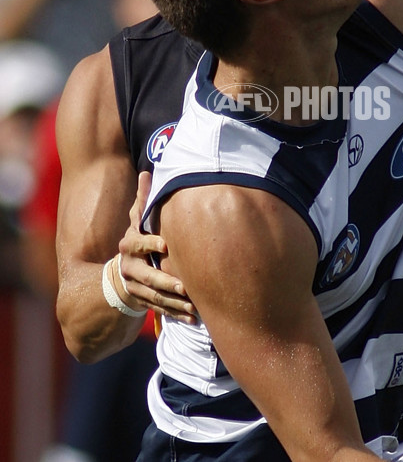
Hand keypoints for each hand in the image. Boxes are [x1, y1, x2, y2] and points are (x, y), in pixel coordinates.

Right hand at [118, 172, 196, 322]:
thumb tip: (146, 172)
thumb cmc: (137, 241)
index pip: (138, 244)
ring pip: (155, 297)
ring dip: (175, 303)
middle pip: (147, 277)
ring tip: (193, 304)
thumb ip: (143, 200)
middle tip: (184, 286)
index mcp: (129, 246)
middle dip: (166, 281)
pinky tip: (194, 317)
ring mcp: (136, 288)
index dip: (150, 244)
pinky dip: (177, 314)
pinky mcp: (145, 302)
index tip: (166, 245)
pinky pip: (161, 309)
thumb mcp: (137, 221)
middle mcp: (130, 268)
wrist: (121, 275)